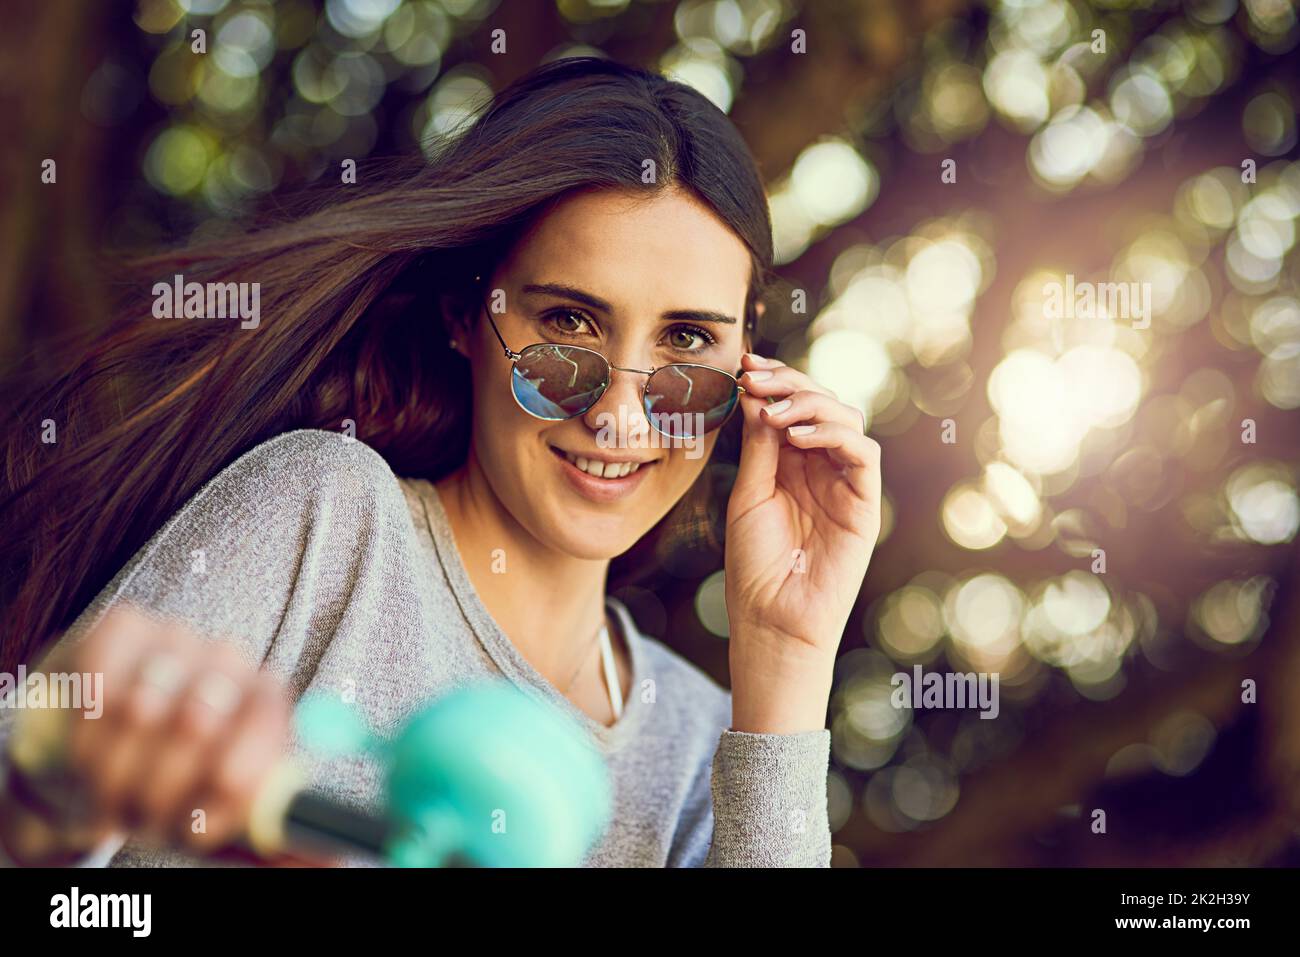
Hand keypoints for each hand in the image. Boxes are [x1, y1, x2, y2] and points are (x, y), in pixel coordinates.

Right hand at [0, 604, 293, 865]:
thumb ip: (273, 841)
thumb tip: (333, 861)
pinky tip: (85, 753)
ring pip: (138, 709)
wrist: (101, 749)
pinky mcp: (123, 626)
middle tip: (141, 817)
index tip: (196, 827)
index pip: (264, 731)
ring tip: (112, 794)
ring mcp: (178, 637)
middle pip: (197, 724)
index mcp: (266, 701)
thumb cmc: (173, 789)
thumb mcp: (223, 822)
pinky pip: (98, 685)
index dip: (224, 789)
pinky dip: (82, 736)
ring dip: (112, 773)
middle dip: (157, 793)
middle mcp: (231, 660)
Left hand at [723, 353, 881, 730]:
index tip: (745, 365)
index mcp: (793, 465)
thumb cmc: (754, 567)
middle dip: (790, 383)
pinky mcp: (864, 506)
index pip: (793, 407)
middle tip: (756, 376)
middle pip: (821, 405)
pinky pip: (862, 455)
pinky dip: (833, 434)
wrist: (771, 622)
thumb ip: (758, 446)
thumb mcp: (748, 495)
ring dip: (809, 404)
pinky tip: (796, 436)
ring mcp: (846, 486)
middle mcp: (823, 469)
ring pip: (846, 420)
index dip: (775, 381)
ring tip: (773, 410)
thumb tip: (756, 392)